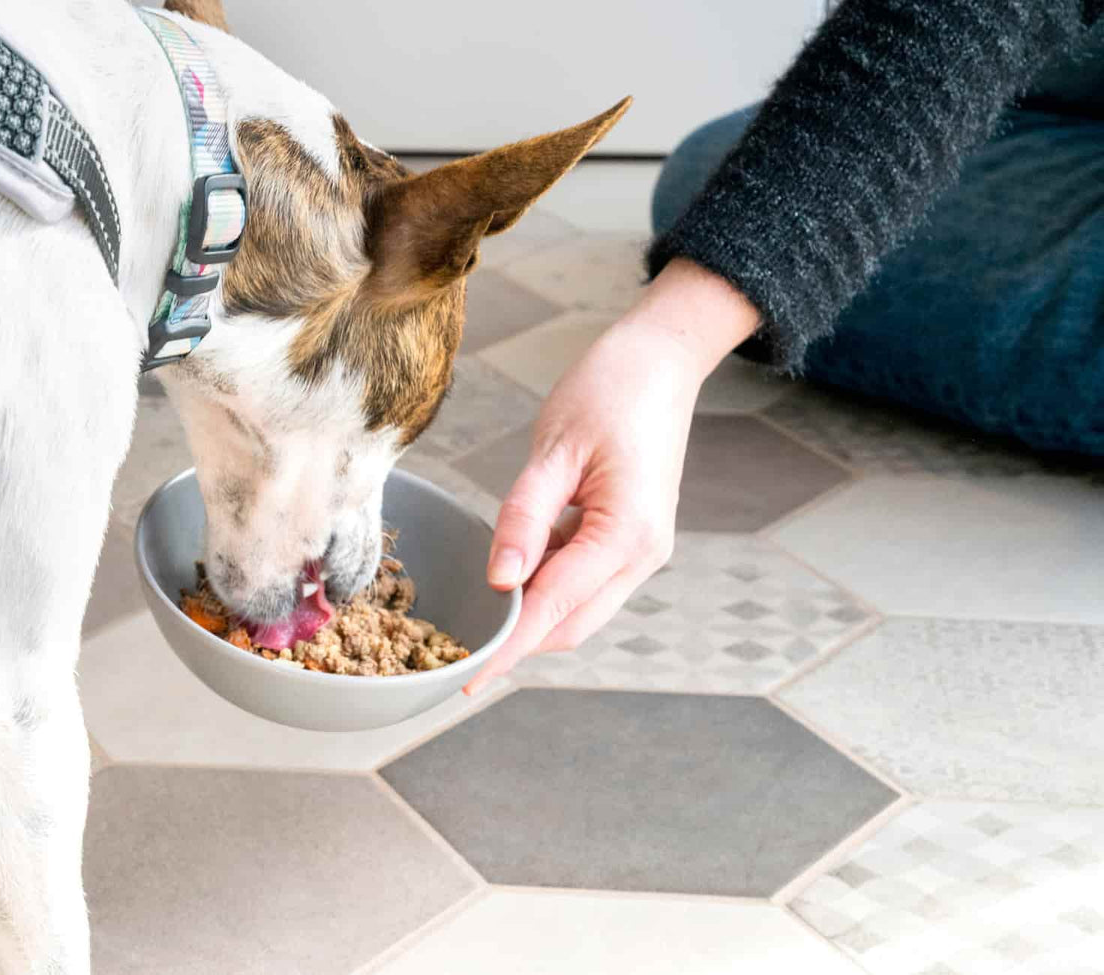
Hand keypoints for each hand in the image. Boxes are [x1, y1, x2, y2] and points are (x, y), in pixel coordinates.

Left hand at [465, 258, 758, 694]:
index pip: (554, 609)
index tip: (465, 678)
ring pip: (577, 609)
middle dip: (516, 642)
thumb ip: (525, 517)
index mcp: (627, 534)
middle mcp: (643, 554)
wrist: (661, 360)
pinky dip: (545, 587)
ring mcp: (642, 550)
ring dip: (530, 615)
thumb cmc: (610, 390)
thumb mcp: (555, 450)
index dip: (507, 647)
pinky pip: (583, 580)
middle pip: (570, 625)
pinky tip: (510, 572)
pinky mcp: (631, 538)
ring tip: (474, 614)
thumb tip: (499, 580)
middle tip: (455, 651)